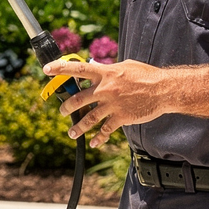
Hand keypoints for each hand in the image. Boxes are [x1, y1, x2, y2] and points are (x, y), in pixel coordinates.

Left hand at [46, 58, 171, 146]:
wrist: (163, 90)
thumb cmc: (146, 75)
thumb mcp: (125, 66)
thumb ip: (108, 68)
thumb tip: (95, 66)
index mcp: (105, 73)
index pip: (77, 69)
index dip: (59, 69)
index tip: (46, 69)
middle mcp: (105, 89)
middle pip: (78, 99)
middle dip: (66, 107)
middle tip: (62, 111)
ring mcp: (112, 104)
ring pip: (88, 118)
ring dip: (78, 127)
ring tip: (72, 132)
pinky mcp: (121, 117)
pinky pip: (105, 130)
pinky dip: (98, 138)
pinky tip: (94, 142)